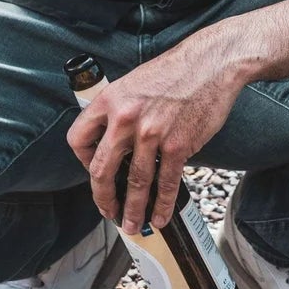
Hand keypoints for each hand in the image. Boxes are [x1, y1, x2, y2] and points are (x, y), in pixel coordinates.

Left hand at [66, 36, 243, 235]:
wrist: (211, 63)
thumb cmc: (175, 71)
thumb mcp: (133, 83)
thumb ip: (119, 110)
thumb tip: (113, 142)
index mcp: (109, 100)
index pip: (78, 139)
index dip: (82, 161)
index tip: (92, 171)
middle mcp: (125, 118)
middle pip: (100, 170)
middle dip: (102, 198)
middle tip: (108, 211)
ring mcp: (151, 134)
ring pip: (135, 183)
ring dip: (133, 210)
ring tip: (132, 224)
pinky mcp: (177, 145)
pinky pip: (166, 183)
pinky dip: (163, 204)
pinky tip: (160, 215)